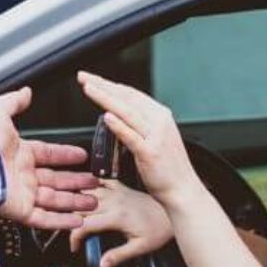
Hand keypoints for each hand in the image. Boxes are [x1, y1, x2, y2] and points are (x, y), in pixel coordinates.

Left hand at [0, 87, 98, 228]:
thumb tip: (25, 92)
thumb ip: (14, 102)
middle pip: (56, 180)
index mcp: (19, 153)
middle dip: (76, 182)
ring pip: (55, 201)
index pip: (48, 154)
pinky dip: (62, 221)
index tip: (81, 156)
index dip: (66, 155)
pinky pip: (45, 219)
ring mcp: (22, 194)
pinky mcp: (20, 211)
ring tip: (93, 201)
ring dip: (75, 202)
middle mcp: (22, 175)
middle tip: (93, 183)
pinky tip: (78, 220)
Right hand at [69, 179, 173, 266]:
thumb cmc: (159, 229)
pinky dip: (90, 182)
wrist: (172, 213)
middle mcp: (114, 202)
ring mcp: (117, 192)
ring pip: (87, 191)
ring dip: (76, 199)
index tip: (74, 246)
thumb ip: (119, 256)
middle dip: (69, 219)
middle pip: (81, 207)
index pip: (85, 225)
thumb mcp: (140, 248)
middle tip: (66, 230)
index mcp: (116, 217)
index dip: (74, 237)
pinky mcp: (121, 187)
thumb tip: (102, 265)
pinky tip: (83, 186)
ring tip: (69, 210)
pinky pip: (101, 180)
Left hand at [77, 72, 201, 208]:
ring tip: (89, 89)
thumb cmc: (168, 168)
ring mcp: (156, 136)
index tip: (92, 79)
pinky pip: (131, 136)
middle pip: (127, 97)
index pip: (131, 94)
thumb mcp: (155, 138)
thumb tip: (116, 115)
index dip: (110, 84)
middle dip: (103, 85)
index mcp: (160, 115)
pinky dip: (118, 125)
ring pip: (127, 111)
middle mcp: (159, 121)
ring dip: (106, 98)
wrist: (183, 190)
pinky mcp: (150, 153)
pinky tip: (106, 117)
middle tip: (83, 77)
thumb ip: (139, 125)